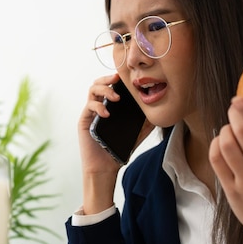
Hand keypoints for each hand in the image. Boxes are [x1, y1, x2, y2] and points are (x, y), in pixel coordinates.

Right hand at [78, 73, 152, 213]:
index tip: (127, 77)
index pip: (111, 86)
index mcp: (110, 106)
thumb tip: (157, 111)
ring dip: (104, 89)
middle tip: (118, 79)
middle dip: (108, 78)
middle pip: (99, 83)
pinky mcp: (84, 120)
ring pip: (92, 90)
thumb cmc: (118, 149)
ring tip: (115, 97)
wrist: (105, 166)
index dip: (117, 78)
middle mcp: (99, 106)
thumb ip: (145, 122)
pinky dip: (98, 106)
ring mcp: (91, 112)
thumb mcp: (137, 133)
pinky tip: (107, 113)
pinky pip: (89, 106)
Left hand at [208, 96, 242, 243]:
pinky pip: (216, 161)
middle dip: (234, 117)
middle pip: (241, 137)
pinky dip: (215, 145)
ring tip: (229, 129)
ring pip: (226, 147)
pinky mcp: (231, 193)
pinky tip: (220, 142)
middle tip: (234, 109)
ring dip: (224, 131)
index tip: (238, 99)